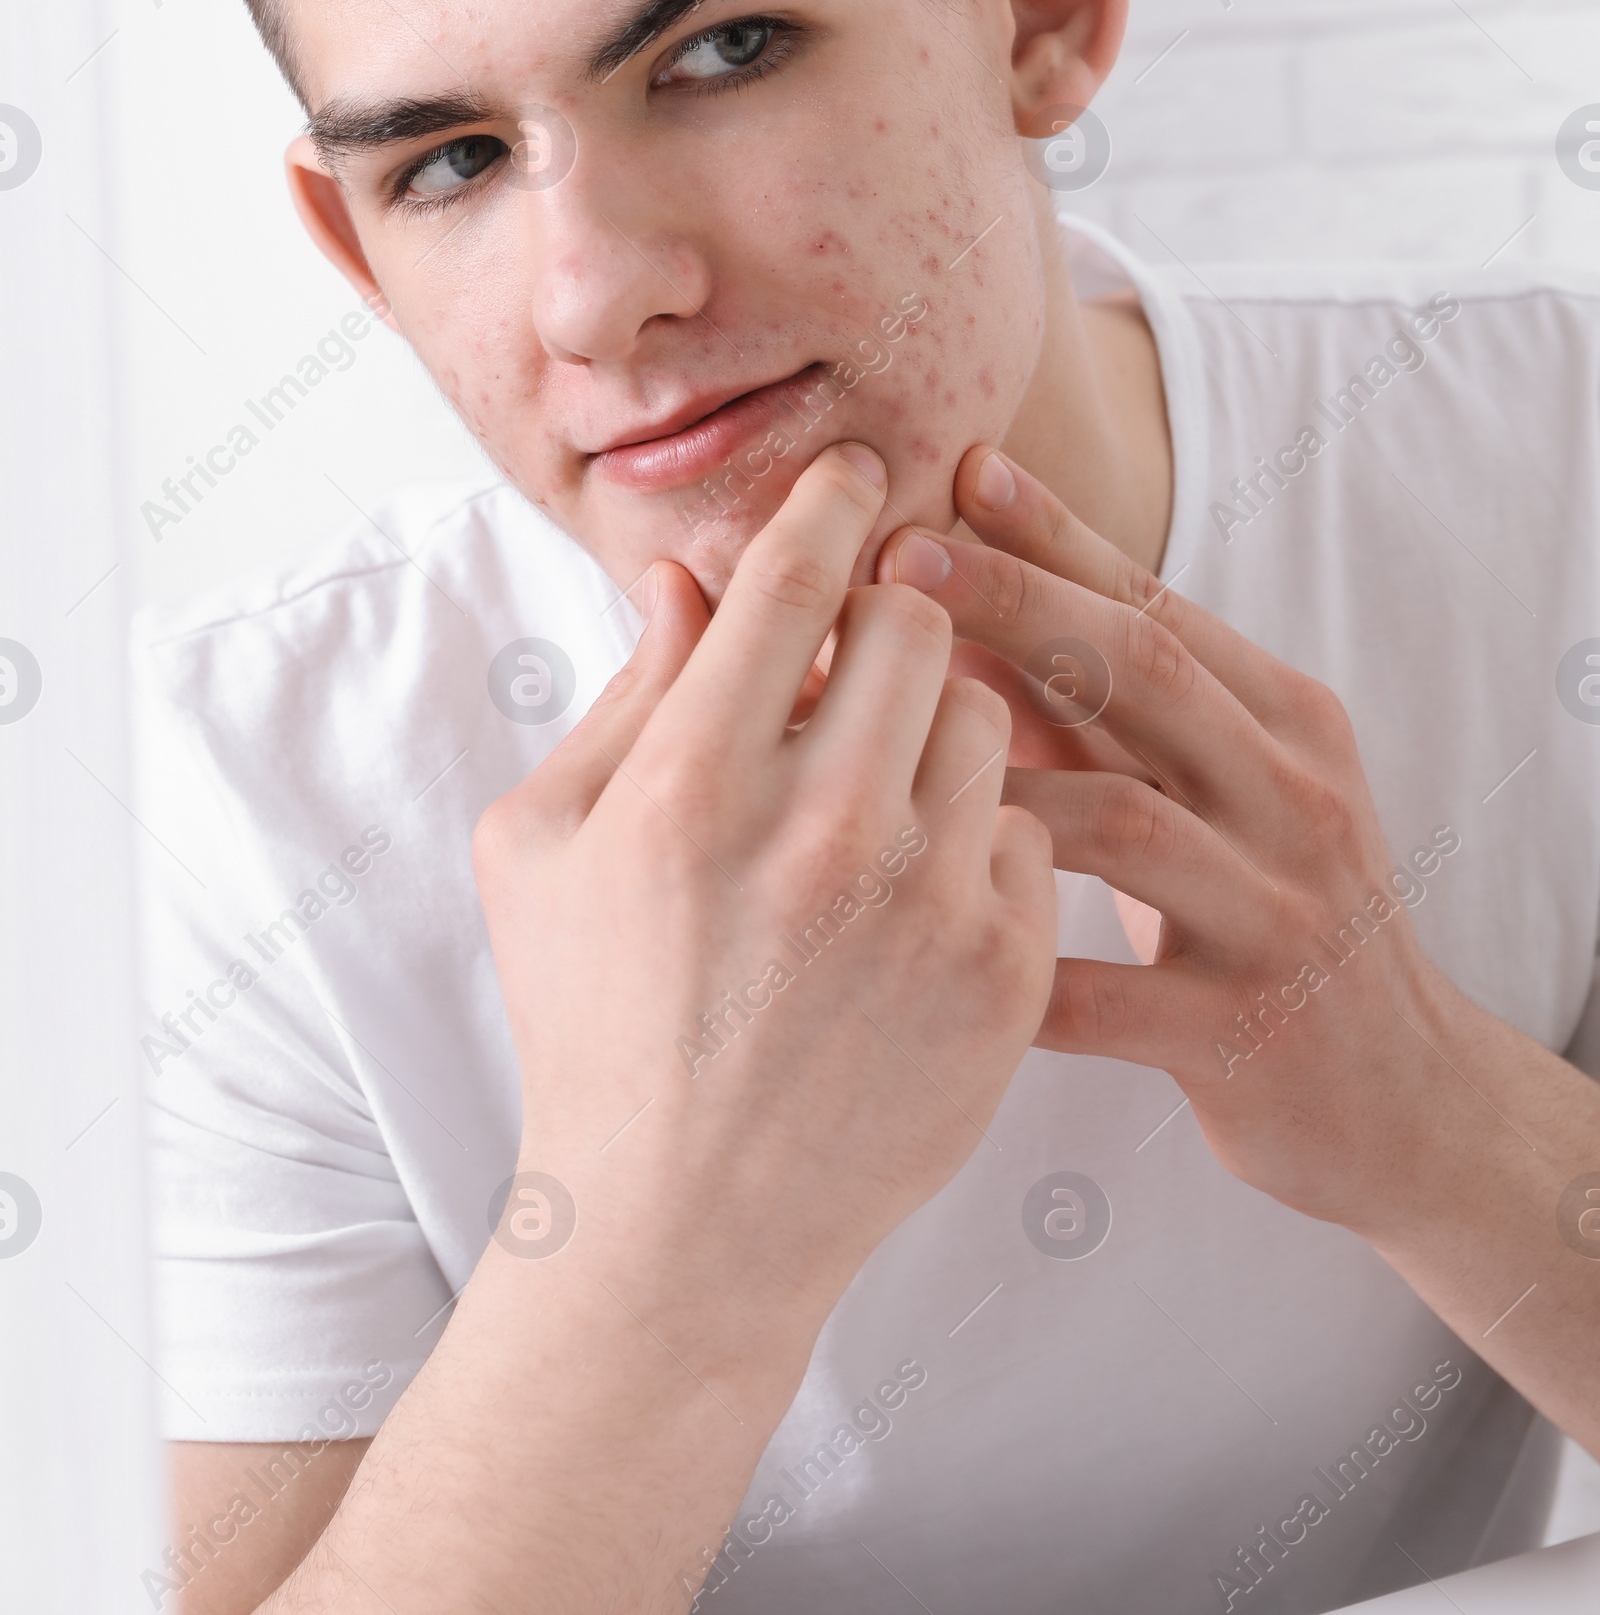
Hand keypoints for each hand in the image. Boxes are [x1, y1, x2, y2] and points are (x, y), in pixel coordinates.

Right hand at [269, 447, 1058, 1614]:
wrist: (684, 1227)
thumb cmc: (590, 1019)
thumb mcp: (543, 845)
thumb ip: (625, 693)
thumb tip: (691, 571)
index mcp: (691, 787)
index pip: (795, 577)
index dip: (829, 501)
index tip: (852, 475)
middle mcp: (821, 835)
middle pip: (917, 622)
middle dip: (892, 610)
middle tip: (865, 639)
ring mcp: (927, 909)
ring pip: (988, 715)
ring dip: (940, 717)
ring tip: (881, 776)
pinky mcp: (1005, 976)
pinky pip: (1032, 828)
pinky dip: (980, 830)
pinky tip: (918, 878)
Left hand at [876, 443, 1459, 1233]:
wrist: (1404, 1093)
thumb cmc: (1266, 911)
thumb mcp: (1208, 790)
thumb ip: (1093, 711)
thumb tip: (947, 611)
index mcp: (1285, 721)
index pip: (1160, 603)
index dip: (1057, 535)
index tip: (960, 469)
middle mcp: (1295, 798)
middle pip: (1149, 675)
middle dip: (1017, 605)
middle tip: (902, 560)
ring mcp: (1280, 916)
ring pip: (1129, 825)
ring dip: (998, 783)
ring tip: (880, 757)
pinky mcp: (1250, 1035)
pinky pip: (1116, 1000)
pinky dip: (1019, 975)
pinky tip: (923, 953)